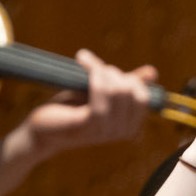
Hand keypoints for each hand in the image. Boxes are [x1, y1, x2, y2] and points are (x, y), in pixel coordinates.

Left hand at [16, 52, 158, 158]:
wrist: (42, 128)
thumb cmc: (71, 110)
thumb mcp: (102, 94)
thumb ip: (126, 85)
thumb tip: (153, 73)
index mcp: (130, 127)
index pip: (144, 96)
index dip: (129, 78)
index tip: (106, 69)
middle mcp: (122, 132)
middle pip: (131, 90)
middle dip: (112, 72)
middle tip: (91, 67)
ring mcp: (106, 130)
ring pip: (117, 89)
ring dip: (100, 69)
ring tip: (84, 63)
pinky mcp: (87, 124)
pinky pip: (100, 93)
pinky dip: (94, 73)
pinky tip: (83, 64)